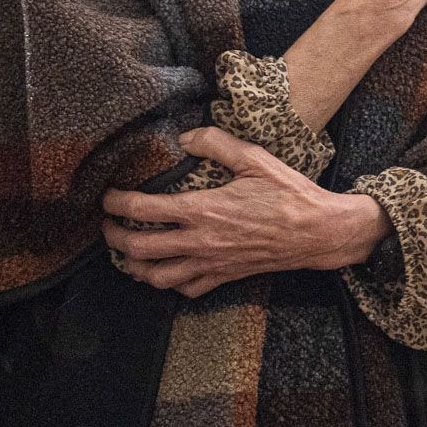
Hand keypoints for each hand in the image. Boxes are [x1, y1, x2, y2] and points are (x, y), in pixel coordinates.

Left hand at [101, 127, 389, 297]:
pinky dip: (169, 283)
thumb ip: (217, 144)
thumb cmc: (290, 194)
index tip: (108, 196)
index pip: (144, 209)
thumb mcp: (256, 158)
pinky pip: (186, 289)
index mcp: (204, 209)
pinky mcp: (225, 276)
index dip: (117, 203)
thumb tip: (186, 137)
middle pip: (138, 248)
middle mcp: (201, 241)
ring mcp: (211, 263)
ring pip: (156, 277)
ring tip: (127, 255)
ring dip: (134, 267)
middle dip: (113, 237)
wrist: (318, 232)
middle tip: (108, 226)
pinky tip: (168, 271)